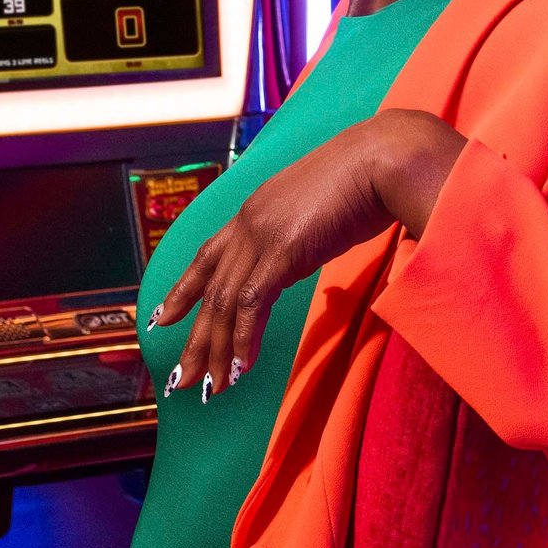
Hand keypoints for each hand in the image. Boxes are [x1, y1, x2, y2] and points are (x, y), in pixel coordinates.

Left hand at [152, 109, 466, 397]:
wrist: (386, 159)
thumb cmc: (370, 180)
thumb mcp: (323, 211)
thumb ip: (305, 234)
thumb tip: (307, 251)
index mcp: (257, 209)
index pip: (208, 255)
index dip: (184, 289)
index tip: (161, 318)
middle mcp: (249, 221)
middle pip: (211, 288)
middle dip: (196, 337)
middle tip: (182, 378)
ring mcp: (263, 234)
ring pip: (226, 302)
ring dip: (218, 350)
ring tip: (211, 388)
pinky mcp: (282, 250)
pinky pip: (253, 304)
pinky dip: (245, 339)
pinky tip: (242, 368)